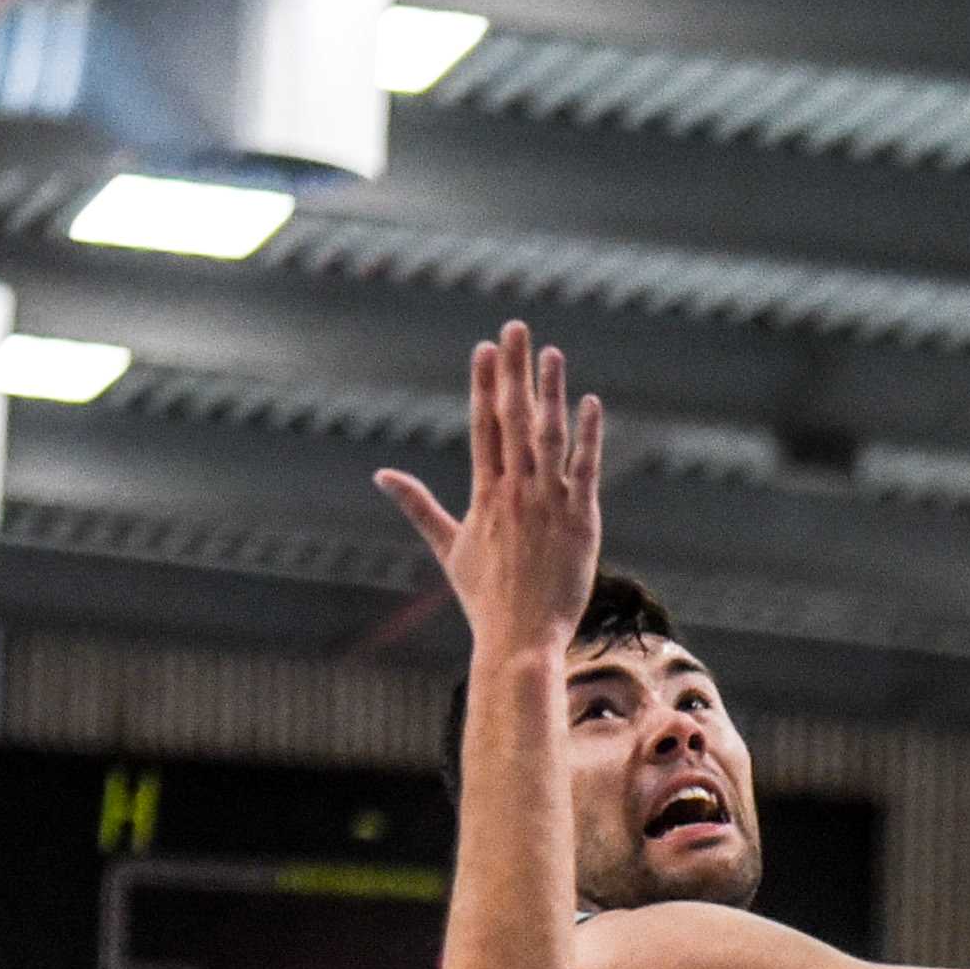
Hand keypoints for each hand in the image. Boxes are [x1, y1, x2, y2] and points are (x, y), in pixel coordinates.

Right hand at [373, 321, 606, 662]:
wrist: (520, 639)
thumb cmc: (484, 599)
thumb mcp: (448, 548)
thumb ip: (418, 506)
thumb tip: (381, 475)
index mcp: (485, 495)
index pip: (483, 426)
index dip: (484, 384)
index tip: (484, 348)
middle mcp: (515, 492)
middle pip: (514, 419)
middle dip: (513, 371)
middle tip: (514, 328)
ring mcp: (549, 503)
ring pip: (550, 436)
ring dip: (550, 391)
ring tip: (550, 352)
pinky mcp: (581, 520)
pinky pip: (586, 468)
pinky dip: (588, 435)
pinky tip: (588, 402)